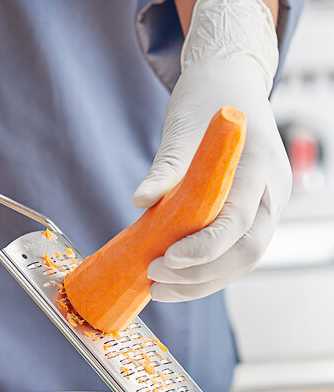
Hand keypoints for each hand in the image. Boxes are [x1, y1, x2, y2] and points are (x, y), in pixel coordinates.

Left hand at [131, 0, 290, 301]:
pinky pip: (234, 253)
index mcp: (258, 166)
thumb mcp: (181, 128)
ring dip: (201, 282)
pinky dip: (206, 272)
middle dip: (201, 274)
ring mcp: (266, 206)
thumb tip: (140, 201)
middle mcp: (271, 192)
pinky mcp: (253, 215)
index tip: (166, 258)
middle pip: (247, 251)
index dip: (204, 248)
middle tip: (155, 277)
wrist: (228, 85)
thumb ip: (166, 168)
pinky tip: (173, 278)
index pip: (238, 221)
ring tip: (158, 287)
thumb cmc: (204, 101)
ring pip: (243, 260)